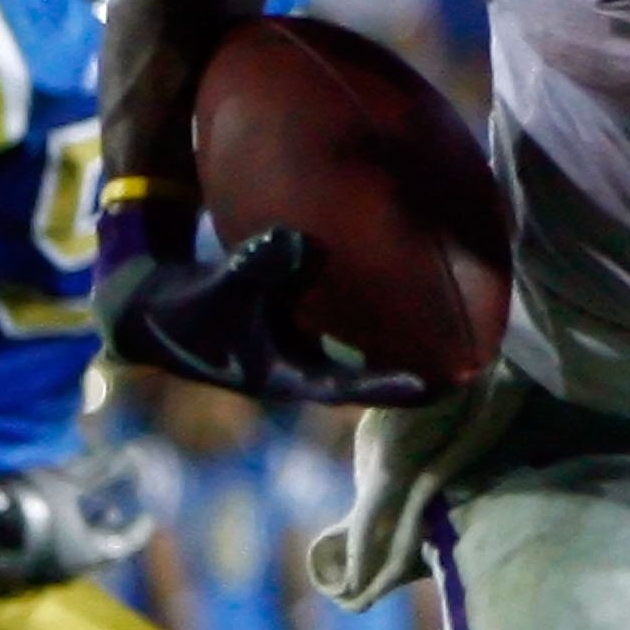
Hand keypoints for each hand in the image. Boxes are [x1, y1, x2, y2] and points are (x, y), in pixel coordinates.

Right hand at [0, 447, 159, 591]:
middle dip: (105, 530)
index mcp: (89, 556)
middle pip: (98, 552)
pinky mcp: (16, 571)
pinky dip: (59, 538)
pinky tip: (50, 520)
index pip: (124, 545)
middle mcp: (69, 572)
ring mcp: (41, 575)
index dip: (138, 529)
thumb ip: (102, 470)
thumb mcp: (70, 481)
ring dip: (80, 533)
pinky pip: (48, 555)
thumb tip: (135, 456)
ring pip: (71, 554)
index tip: (149, 518)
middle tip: (111, 510)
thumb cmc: (34, 504)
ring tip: (79, 511)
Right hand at [92, 229, 430, 407]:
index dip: (398, 387)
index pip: (356, 388)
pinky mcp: (298, 329)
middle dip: (420, 368)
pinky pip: (347, 324)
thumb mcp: (221, 287)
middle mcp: (305, 370)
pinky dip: (374, 309)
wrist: (152, 310)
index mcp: (290, 377)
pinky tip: (406, 281)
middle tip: (476, 359)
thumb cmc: (186, 307)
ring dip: (403, 341)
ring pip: (363, 351)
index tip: (443, 383)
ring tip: (457, 323)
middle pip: (374, 375)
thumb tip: (301, 242)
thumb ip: (260, 267)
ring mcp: (303, 352)